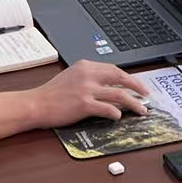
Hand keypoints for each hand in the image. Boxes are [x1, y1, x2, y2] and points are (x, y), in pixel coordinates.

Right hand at [29, 61, 150, 126]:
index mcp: (85, 65)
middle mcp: (88, 74)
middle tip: (146, 94)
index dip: (128, 77)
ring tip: (141, 110)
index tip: (136, 84)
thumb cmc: (51, 93)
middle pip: (120, 78)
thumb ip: (89, 77)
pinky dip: (116, 113)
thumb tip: (109, 86)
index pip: (113, 69)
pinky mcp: (84, 104)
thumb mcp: (71, 76)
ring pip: (118, 94)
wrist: (36, 103)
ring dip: (133, 103)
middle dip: (136, 86)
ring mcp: (86, 89)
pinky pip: (107, 108)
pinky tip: (119, 116)